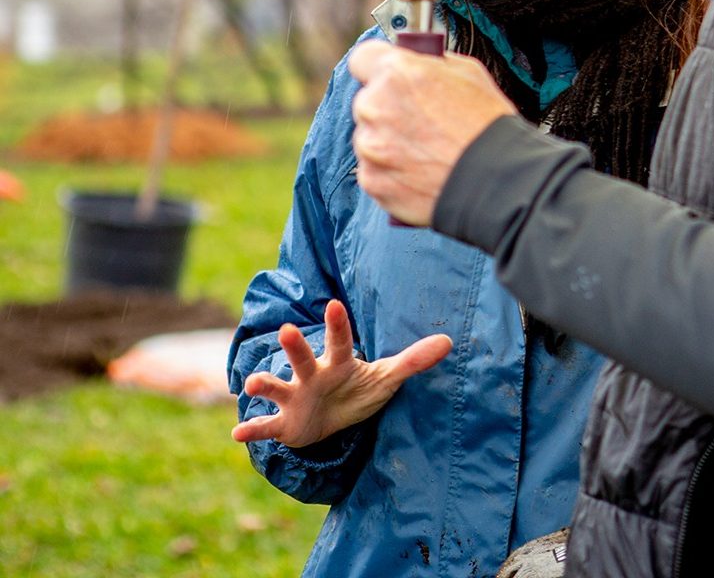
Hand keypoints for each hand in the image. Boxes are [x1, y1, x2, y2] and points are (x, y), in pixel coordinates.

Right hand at [231, 298, 451, 447]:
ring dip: (266, 383)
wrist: (330, 421)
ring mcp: (295, 397)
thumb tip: (449, 342)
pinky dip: (254, 428)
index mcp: (339, 363)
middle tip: (287, 329)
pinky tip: (239, 433)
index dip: (337, 325)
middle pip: (304, 359)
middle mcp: (313, 375)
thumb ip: (414, 361)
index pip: (341, 341)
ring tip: (255, 381)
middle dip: (296, 347)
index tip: (334, 304)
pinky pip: (267, 425)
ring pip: (278, 387)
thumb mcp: (387, 378)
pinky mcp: (284, 423)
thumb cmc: (358, 391)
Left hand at [349, 39, 516, 226]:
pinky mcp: (372, 180)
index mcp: (397, 73)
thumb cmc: (487, 125)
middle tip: (420, 120)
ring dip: (388, 141)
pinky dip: (391, 172)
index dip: (377, 66)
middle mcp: (375, 106)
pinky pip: (373, 170)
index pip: (363, 58)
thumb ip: (431, 64)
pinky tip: (420, 172)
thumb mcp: (468, 73)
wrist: (497, 181)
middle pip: (368, 100)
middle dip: (388, 107)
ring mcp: (370, 146)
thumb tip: (417, 63)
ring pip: (370, 137)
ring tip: (425, 151)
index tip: (388, 76)